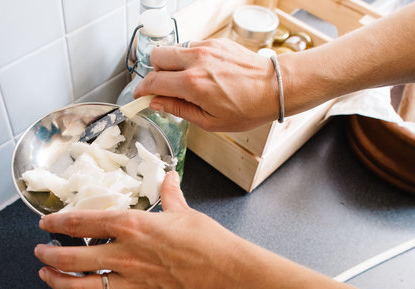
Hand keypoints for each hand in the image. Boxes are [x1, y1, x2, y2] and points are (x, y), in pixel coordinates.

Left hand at [35, 171, 249, 288]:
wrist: (226, 273)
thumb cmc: (208, 241)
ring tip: (46, 274)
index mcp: (133, 225)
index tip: (45, 223)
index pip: (83, 222)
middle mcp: (125, 252)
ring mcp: (129, 279)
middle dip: (49, 254)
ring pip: (80, 285)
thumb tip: (169, 176)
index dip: (58, 222)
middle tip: (40, 251)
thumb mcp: (185, 211)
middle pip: (73, 256)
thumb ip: (170, 193)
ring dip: (57, 281)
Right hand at [134, 38, 280, 130]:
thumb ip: (178, 109)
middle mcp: (196, 61)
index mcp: (193, 84)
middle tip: (162, 89)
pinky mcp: (216, 42)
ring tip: (185, 83)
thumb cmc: (248, 108)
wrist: (274, 88)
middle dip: (154, 73)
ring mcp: (206, 48)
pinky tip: (202, 74)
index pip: (153, 82)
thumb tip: (157, 103)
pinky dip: (189, 60)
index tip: (140, 96)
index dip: (142, 90)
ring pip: (173, 50)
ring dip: (172, 65)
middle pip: (156, 57)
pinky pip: (191, 47)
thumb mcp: (210, 121)